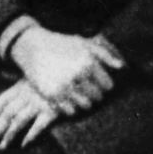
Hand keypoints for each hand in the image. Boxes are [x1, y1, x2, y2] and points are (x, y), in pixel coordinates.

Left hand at [0, 78, 59, 148]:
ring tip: (2, 147)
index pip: (2, 100)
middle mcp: (28, 94)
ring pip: (18, 120)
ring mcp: (39, 102)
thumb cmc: (59, 80)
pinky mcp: (53, 110)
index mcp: (22, 86)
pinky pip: (39, 125)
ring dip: (9, 135)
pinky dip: (31, 135)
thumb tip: (17, 106)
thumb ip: (28, 92)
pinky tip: (24, 145)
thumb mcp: (39, 81)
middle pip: (7, 113)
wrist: (81, 75)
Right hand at [9, 26, 123, 114]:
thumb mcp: (83, 43)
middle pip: (98, 97)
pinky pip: (70, 111)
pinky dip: (70, 106)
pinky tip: (65, 96)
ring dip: (83, 101)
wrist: (30, 46)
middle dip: (94, 93)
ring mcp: (63, 86)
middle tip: (84, 86)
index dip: (103, 83)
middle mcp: (77, 75)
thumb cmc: (61, 44)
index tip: (95, 79)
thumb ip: (105, 54)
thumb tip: (122, 67)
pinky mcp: (51, 95)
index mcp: (88, 63)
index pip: (108, 86)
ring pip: (85, 106)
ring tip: (76, 92)